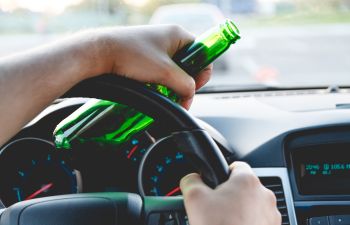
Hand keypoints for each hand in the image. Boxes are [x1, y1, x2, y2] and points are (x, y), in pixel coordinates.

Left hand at [87, 25, 212, 108]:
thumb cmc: (132, 56)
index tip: (194, 87)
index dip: (202, 72)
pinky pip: (160, 69)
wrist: (100, 52)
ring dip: (171, 83)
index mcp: (178, 34)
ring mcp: (155, 45)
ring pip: (173, 69)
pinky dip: (160, 81)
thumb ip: (185, 84)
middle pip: (188, 63)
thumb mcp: (165, 72)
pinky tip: (152, 88)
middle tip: (178, 95)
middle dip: (185, 82)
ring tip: (163, 93)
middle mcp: (168, 37)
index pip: (202, 53)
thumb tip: (191, 93)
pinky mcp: (144, 54)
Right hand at [180, 161, 280, 224]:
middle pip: (243, 188)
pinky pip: (259, 221)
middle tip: (215, 209)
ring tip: (225, 222)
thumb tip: (191, 179)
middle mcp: (264, 196)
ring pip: (251, 206)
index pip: (235, 166)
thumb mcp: (194, 199)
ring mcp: (271, 215)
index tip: (215, 185)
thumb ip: (191, 181)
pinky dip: (248, 224)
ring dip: (240, 211)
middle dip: (229, 196)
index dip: (222, 174)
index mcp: (247, 181)